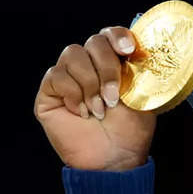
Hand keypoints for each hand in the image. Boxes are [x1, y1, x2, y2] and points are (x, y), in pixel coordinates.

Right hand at [34, 26, 156, 171]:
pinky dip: (73, 94)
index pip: (110, 34)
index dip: (117, 36)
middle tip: (114, 96)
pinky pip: (56, 76)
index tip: (128, 50)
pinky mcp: (49, 92)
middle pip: (93, 42)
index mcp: (113, 62)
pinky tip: (81, 112)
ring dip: (90, 83)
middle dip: (107, 67)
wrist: (114, 158)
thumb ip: (138, 69)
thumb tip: (139, 48)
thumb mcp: (143, 95)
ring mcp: (68, 77)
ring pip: (73, 54)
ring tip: (100, 109)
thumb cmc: (130, 130)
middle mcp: (89, 65)